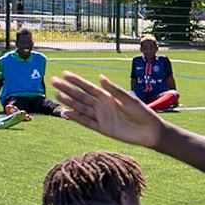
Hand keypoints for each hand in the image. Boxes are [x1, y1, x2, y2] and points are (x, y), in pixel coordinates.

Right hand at [52, 72, 166, 147]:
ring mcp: (101, 117)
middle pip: (81, 96)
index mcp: (108, 96)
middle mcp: (102, 106)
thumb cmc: (142, 112)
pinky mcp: (103, 129)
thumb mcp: (129, 98)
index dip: (77, 81)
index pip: (89, 87)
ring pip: (81, 108)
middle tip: (54, 81)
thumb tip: (100, 77)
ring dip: (70, 102)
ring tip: (57, 94)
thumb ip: (114, 89)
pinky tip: (67, 113)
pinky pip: (87, 122)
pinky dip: (77, 118)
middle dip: (68, 89)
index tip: (65, 74)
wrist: (150, 131)